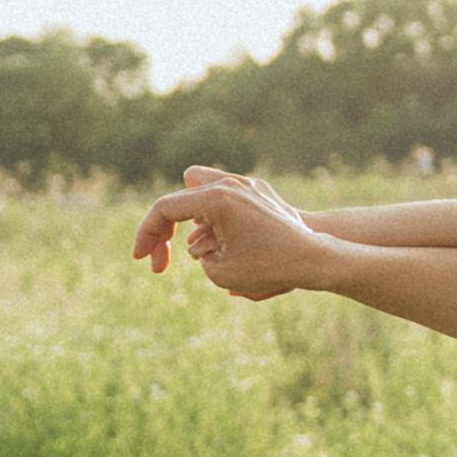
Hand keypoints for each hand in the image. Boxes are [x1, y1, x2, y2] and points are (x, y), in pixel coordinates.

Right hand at [131, 170, 325, 300]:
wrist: (316, 258)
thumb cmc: (270, 268)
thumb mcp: (219, 271)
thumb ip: (196, 251)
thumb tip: (198, 240)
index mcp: (216, 199)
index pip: (164, 209)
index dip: (146, 234)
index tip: (140, 258)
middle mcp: (230, 185)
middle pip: (180, 198)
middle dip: (166, 228)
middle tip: (161, 262)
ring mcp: (247, 185)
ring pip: (200, 190)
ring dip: (192, 220)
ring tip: (206, 250)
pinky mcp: (260, 193)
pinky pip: (223, 198)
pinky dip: (215, 217)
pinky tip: (226, 242)